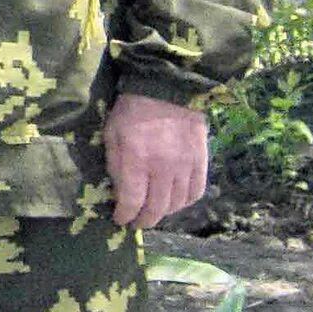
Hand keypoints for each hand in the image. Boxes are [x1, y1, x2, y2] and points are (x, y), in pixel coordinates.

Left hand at [105, 92, 208, 228]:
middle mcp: (163, 168)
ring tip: (153, 212)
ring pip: (177, 204)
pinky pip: (196, 192)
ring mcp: (185, 166)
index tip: (119, 219)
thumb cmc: (132, 111)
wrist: (168, 89)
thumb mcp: (112, 135)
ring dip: (164, 213)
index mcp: (137, 160)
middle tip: (136, 222)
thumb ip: (115, 165)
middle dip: (144, 220)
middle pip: (156, 208)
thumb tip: (119, 193)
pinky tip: (175, 201)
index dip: (125, 215)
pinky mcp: (201, 161)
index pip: (132, 201)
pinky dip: (185, 202)